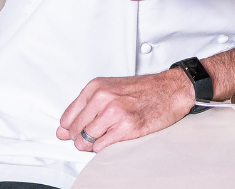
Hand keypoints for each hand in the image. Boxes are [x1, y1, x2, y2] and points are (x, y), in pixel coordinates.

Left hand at [57, 69, 195, 152]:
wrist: (173, 90)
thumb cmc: (145, 90)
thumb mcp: (111, 90)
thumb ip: (85, 109)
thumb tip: (62, 132)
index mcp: (96, 87)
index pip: (67, 118)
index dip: (73, 129)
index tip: (82, 129)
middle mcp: (103, 98)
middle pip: (75, 131)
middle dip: (83, 137)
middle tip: (98, 133)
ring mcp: (114, 112)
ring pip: (85, 141)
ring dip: (94, 143)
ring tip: (108, 134)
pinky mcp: (126, 127)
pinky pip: (101, 146)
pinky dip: (105, 146)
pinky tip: (116, 135)